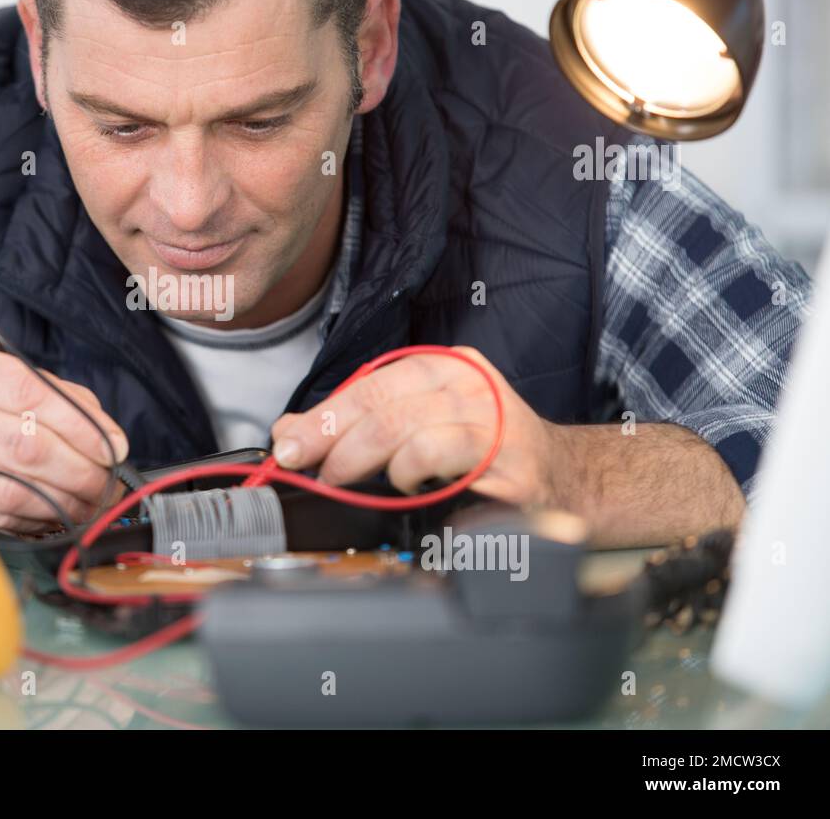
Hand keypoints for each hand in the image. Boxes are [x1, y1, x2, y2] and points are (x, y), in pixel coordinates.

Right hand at [0, 343, 129, 532]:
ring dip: (67, 502)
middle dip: (81, 470)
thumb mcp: (7, 379)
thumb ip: (63, 399)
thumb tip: (111, 441)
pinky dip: (39, 519)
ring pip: (16, 489)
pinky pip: (1, 516)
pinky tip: (59, 513)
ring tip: (93, 501)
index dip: (79, 424)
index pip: (29, 392)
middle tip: (109, 482)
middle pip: (25, 445)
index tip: (113, 447)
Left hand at [269, 346, 558, 504]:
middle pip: (381, 400)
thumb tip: (291, 431)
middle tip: (303, 464)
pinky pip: (441, 454)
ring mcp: (493, 419)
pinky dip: (410, 471)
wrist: (568, 482)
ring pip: (405, 424)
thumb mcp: (420, 427)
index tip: (287, 443)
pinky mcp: (508, 462)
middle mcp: (470, 385)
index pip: (370, 382)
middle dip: (329, 435)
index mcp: (446, 368)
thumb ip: (360, 425)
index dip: (323, 414)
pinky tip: (405, 486)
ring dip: (361, 456)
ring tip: (344, 479)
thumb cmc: (485, 456)